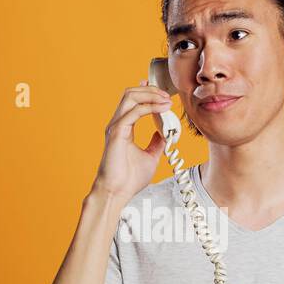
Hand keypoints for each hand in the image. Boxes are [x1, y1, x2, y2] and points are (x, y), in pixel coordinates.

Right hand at [93, 79, 174, 201]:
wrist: (117, 192)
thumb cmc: (129, 179)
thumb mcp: (150, 157)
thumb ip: (156, 143)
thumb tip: (164, 134)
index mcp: (123, 127)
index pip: (132, 101)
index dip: (145, 91)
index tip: (162, 90)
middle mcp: (117, 124)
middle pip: (130, 93)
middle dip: (151, 90)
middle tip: (167, 95)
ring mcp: (115, 127)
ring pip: (130, 97)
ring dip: (150, 95)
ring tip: (166, 99)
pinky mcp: (117, 133)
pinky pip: (134, 112)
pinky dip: (149, 107)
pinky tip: (163, 109)